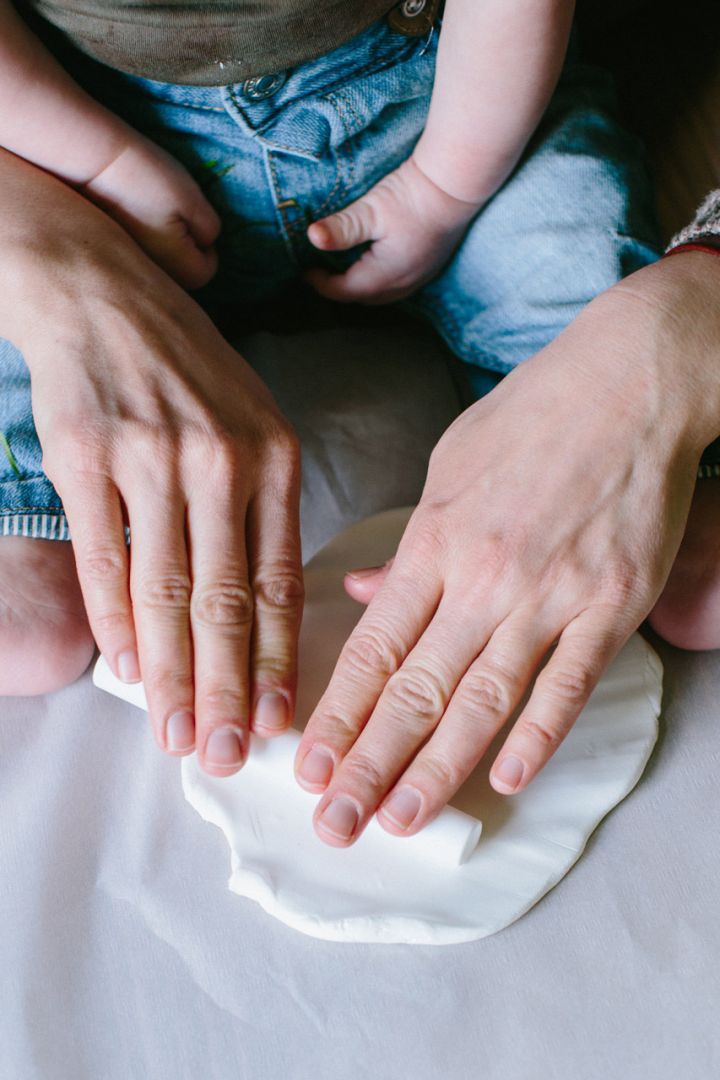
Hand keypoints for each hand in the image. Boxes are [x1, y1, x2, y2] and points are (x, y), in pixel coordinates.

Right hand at [7, 163, 301, 774]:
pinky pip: (101, 560)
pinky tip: (126, 668)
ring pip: (163, 592)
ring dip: (169, 673)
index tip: (275, 719)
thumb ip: (262, 508)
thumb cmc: (185, 366)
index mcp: (272, 455)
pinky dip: (113, 621)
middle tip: (224, 755)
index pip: (280, 579)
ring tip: (174, 734)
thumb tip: (259, 609)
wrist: (101, 291)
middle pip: (224, 600)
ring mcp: (149, 460)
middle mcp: (218, 461)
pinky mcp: (86, 459)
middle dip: (225, 689)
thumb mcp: (252, 420)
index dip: (276, 658)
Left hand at [294, 260, 719, 846]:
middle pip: (417, 691)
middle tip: (336, 824)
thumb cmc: (532, 416)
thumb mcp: (448, 464)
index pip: (373, 650)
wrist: (631, 382)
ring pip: (484, 702)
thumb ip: (408, 542)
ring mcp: (550, 596)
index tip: (309, 767)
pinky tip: (507, 780)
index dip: (338, 717)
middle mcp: (483, 579)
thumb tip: (365, 592)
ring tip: (401, 822)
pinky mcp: (610, 605)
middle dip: (370, 764)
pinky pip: (568, 684)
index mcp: (433, 541)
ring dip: (439, 769)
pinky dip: (537, 736)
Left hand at [306, 156, 480, 303]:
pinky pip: (398, 286)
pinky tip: (372, 264)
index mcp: (387, 274)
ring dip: (360, 287)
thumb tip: (312, 237)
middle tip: (320, 272)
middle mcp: (405, 283)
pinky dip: (379, 281)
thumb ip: (342, 228)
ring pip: (382, 295)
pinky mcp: (430, 266)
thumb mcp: (371, 210)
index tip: (305, 270)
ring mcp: (421, 277)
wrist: (457, 183)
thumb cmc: (413, 194)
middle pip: (363, 298)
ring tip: (342, 270)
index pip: (345, 291)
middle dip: (340, 289)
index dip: (321, 284)